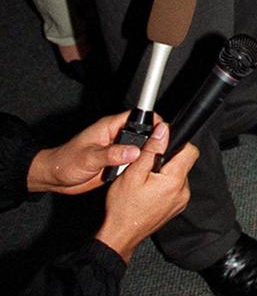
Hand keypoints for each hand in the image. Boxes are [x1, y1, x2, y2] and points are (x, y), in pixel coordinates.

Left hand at [26, 110, 151, 195]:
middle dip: (150, 142)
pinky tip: (140, 174)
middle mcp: (114, 137)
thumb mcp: (89, 157)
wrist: (55, 178)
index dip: (151, 120)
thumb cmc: (66, 161)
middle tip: (158, 151)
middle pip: (141, 134)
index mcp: (109, 127)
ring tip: (151, 164)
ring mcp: (115, 151)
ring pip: (137, 150)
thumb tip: (133, 151)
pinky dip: (136, 168)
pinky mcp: (114, 164)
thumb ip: (112, 154)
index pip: (136, 117)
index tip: (162, 129)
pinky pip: (131, 163)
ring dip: (143, 157)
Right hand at [96, 121, 197, 262]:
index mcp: (175, 180)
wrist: (120, 236)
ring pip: (179, 174)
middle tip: (148, 166)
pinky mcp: (175, 208)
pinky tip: (149, 190)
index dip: (177, 142)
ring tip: (146, 180)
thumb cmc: (123, 208)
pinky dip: (165, 185)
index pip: (190, 150)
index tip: (162, 145)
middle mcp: (182, 191)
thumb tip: (163, 130)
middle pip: (184, 162)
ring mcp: (180, 201)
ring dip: (166, 172)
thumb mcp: (134, 173)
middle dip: (168, 158)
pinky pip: (175, 188)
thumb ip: (151, 149)